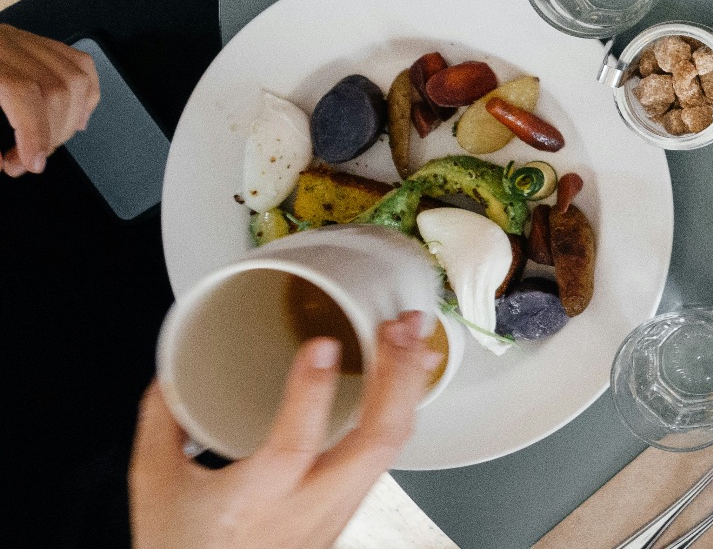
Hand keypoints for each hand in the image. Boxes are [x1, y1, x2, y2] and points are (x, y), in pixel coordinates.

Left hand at [0, 24, 99, 175]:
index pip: (24, 91)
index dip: (35, 132)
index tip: (31, 163)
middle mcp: (5, 43)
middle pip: (56, 87)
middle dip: (51, 134)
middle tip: (28, 160)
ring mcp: (23, 40)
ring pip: (75, 77)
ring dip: (70, 120)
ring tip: (47, 143)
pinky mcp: (35, 42)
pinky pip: (79, 64)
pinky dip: (85, 95)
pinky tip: (72, 117)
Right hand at [130, 312, 444, 548]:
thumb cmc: (183, 548)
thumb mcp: (156, 485)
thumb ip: (164, 422)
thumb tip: (173, 370)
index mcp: (256, 500)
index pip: (293, 445)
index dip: (310, 392)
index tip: (323, 346)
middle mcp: (308, 508)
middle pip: (374, 444)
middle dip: (396, 378)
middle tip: (399, 328)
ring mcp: (336, 513)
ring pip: (390, 450)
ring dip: (408, 389)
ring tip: (414, 339)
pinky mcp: (348, 513)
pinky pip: (386, 459)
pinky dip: (400, 413)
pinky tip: (408, 382)